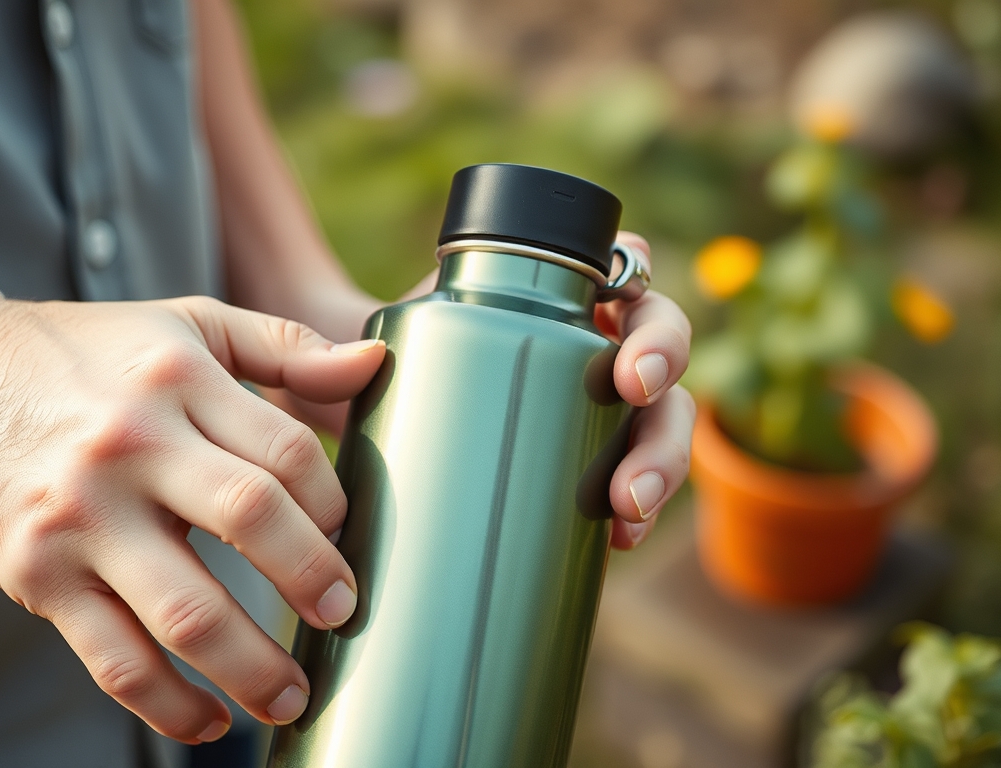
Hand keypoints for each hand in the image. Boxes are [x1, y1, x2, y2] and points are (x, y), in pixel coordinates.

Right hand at [0, 294, 386, 743]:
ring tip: (293, 696)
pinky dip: (171, 707)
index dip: (333, 502)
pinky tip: (211, 720)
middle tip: (345, 614)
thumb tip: (376, 364)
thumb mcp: (183, 325)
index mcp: (177, 378)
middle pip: (251, 520)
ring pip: (188, 612)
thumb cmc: (80, 357)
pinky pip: (117, 661)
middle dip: (315, 579)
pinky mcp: (39, 575)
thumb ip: (282, 346)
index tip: (343, 532)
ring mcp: (81, 517)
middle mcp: (130, 445)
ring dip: (254, 669)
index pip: (286, 451)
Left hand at [287, 232, 693, 549]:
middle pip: (661, 368)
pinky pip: (629, 474)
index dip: (654, 330)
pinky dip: (637, 508)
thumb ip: (337, 348)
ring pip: (657, 425)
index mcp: (553, 288)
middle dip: (663, 428)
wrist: (349, 405)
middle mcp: (583, 337)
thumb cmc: (365, 359)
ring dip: (661, 473)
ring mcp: (587, 399)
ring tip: (626, 520)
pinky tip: (617, 543)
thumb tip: (364, 362)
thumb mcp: (355, 343)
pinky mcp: (576, 455)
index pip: (634, 284)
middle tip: (628, 483)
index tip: (629, 379)